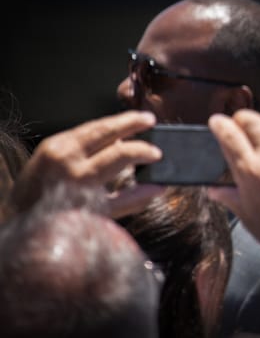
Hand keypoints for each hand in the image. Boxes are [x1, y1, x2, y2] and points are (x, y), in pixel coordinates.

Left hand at [9, 110, 162, 217]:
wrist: (19, 218)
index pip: (120, 154)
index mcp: (80, 178)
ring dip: (118, 121)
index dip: (142, 151)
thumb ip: (131, 200)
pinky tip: (114, 131)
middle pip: (107, 130)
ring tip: (138, 119)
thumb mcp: (99, 215)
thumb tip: (158, 188)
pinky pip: (81, 131)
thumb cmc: (59, 223)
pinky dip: (101, 129)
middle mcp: (66, 158)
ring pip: (94, 126)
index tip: (157, 154)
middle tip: (151, 119)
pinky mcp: (50, 144)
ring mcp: (55, 148)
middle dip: (132, 122)